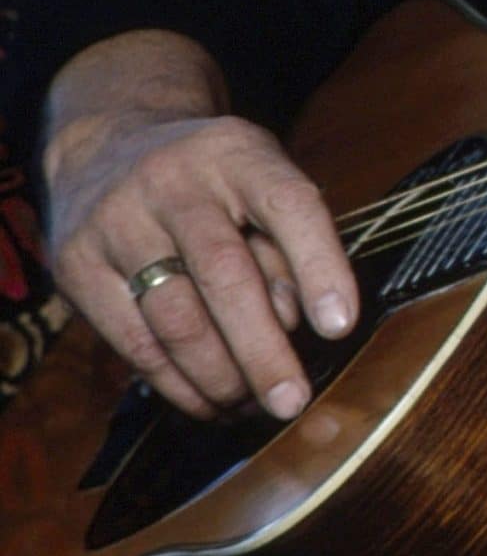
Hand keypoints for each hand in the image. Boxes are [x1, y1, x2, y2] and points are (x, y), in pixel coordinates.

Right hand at [45, 50, 357, 422]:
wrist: (105, 148)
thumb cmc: (212, 181)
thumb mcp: (261, 181)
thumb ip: (286, 243)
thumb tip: (300, 324)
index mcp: (237, 152)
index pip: (289, 205)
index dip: (319, 267)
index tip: (341, 327)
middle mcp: (173, 181)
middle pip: (225, 275)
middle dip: (263, 350)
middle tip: (292, 401)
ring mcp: (116, 222)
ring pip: (175, 319)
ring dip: (220, 377)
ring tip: (253, 407)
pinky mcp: (76, 266)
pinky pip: (134, 342)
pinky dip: (177, 383)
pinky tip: (208, 402)